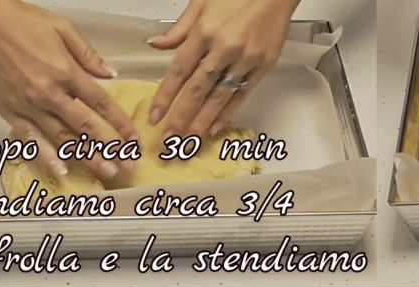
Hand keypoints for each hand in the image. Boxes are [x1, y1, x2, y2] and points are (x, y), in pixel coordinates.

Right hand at [0, 0, 136, 181]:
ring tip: (105, 173)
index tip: (134, 140)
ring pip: (63, 138)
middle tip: (127, 167)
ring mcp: (28, 105)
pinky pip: (31, 139)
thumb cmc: (19, 20)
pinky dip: (46, 157)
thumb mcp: (63, 28)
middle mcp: (49, 93)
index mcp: (66, 72)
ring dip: (86, 158)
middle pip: (86, 128)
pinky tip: (61, 171)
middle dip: (110, 150)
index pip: (102, 104)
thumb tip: (110, 74)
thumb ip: (88, 55)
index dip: (121, 125)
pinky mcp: (9, 111)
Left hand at [146, 0, 298, 137]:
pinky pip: (242, 94)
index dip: (165, 96)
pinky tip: (216, 127)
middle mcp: (224, 48)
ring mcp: (245, 59)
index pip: (179, 71)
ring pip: (219, 96)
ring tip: (190, 140)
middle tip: (169, 138)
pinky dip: (228, 112)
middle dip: (181, 117)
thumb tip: (155, 45)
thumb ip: (179, 29)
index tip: (155, 116)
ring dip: (203, 121)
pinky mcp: (263, 66)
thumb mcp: (201, 2)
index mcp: (205, 32)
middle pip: (197, 89)